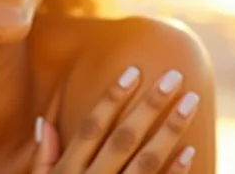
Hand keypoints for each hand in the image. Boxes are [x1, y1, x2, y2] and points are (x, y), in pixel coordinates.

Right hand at [31, 67, 198, 172]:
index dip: (112, 97)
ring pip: (144, 162)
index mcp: (67, 172)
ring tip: (190, 103)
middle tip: (175, 76)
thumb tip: (45, 122)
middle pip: (123, 137)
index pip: (92, 125)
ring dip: (170, 131)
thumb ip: (43, 159)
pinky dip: (174, 173)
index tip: (134, 71)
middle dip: (149, 105)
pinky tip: (191, 150)